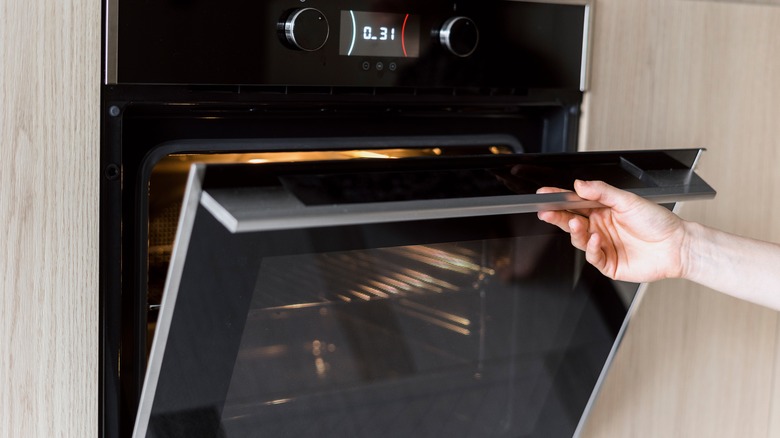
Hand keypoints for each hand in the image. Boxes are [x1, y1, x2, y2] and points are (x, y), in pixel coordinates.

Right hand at [537, 180, 687, 282]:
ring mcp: (603, 246)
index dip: (559, 198)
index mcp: (603, 210)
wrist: (677, 246)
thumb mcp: (628, 200)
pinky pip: (592, 257)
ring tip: (580, 225)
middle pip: (571, 221)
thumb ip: (602, 192)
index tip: (545, 194)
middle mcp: (600, 227)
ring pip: (578, 239)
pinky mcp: (608, 263)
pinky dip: (591, 248)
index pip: (575, 203)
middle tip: (547, 212)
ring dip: (576, 232)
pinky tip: (596, 240)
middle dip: (557, 216)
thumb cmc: (658, 222)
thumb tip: (580, 185)